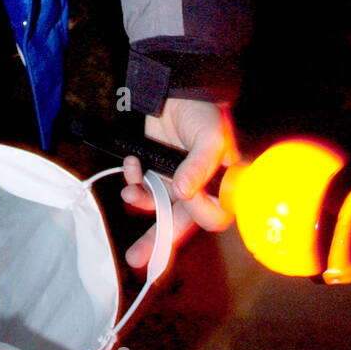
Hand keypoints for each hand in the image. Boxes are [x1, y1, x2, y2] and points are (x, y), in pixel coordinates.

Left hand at [120, 98, 238, 268]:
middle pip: (178, 224)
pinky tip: (132, 163)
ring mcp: (173, 181)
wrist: (177, 89)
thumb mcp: (210, 137)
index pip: (211, 217)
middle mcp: (197, 190)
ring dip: (139, 202)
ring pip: (154, 207)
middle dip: (157, 243)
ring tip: (130, 193)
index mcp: (220, 187)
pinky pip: (140, 184)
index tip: (186, 192)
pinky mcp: (153, 169)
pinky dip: (132, 177)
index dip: (197, 211)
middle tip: (137, 260)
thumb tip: (184, 192)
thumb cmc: (205, 113)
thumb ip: (200, 165)